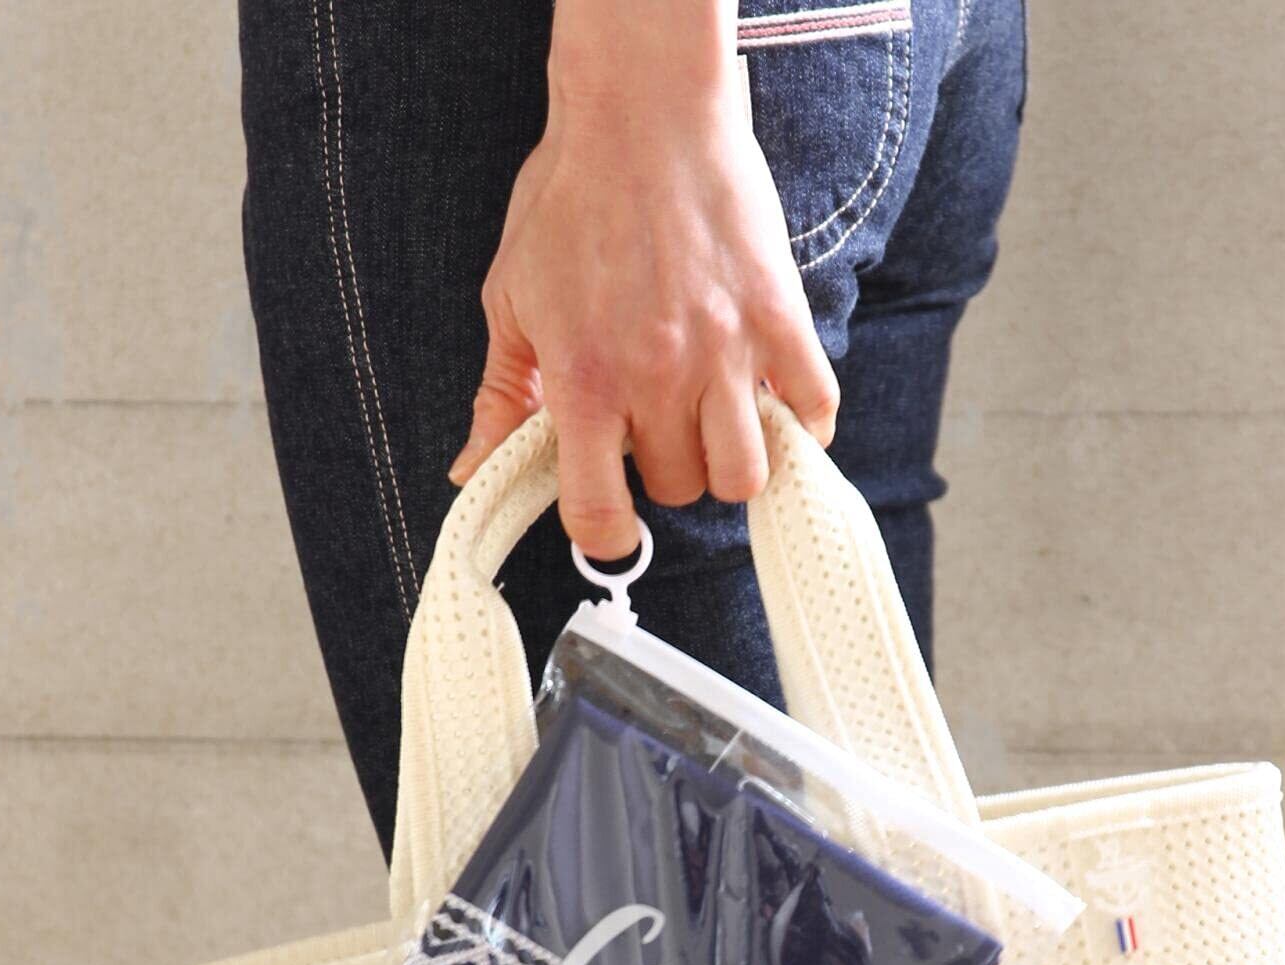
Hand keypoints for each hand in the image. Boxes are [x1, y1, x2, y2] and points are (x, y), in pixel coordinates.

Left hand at [447, 0, 839, 557]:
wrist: (642, 110)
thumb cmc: (570, 199)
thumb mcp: (512, 298)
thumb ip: (501, 395)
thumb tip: (471, 469)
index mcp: (584, 381)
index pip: (599, 513)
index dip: (604, 534)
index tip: (611, 522)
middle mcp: (657, 378)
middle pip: (681, 490)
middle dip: (667, 471)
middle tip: (656, 425)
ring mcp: (725, 352)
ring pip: (747, 474)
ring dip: (730, 462)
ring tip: (714, 422)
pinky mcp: (779, 320)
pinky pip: (814, 411)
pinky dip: (802, 424)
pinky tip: (773, 400)